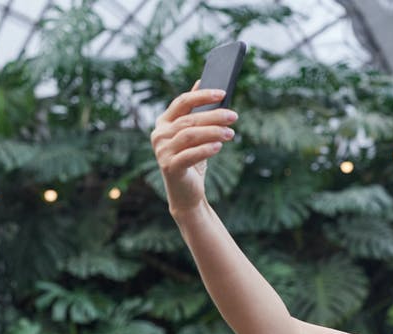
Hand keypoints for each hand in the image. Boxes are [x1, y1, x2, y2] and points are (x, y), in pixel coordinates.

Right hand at [149, 85, 237, 215]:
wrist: (186, 193)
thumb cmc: (192, 160)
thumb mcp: (194, 134)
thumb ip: (194, 111)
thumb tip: (201, 81)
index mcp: (164, 122)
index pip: (182, 102)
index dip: (202, 96)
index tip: (222, 93)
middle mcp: (159, 135)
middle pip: (189, 119)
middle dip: (214, 116)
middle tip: (233, 116)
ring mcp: (162, 151)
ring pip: (190, 135)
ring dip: (213, 132)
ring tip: (231, 133)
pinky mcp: (169, 167)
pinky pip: (189, 154)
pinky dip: (206, 149)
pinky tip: (219, 146)